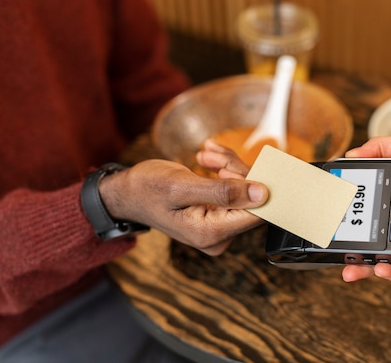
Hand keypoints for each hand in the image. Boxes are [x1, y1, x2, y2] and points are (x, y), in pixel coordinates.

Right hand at [99, 139, 267, 255]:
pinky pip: (234, 189)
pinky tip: (207, 158)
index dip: (252, 184)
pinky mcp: (218, 215)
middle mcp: (219, 236)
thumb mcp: (182, 186)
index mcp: (211, 234)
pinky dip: (223, 169)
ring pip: (244, 190)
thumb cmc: (147, 188)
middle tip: (209, 155)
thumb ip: (223, 192)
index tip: (229, 165)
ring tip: (204, 154)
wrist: (127, 192)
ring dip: (227, 166)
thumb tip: (263, 193)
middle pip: (251, 200)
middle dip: (234, 170)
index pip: (256, 212)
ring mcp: (219, 227)